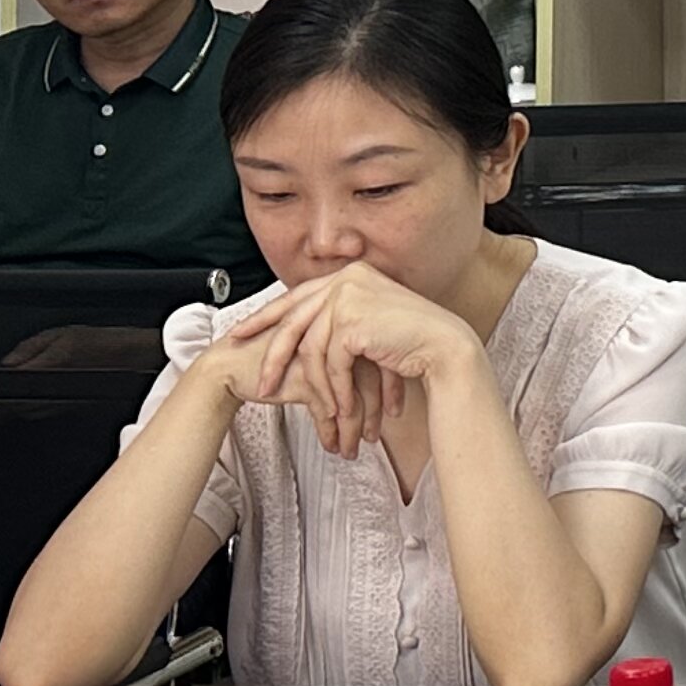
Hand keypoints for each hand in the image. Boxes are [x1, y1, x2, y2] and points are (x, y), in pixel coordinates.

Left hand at [213, 264, 480, 461]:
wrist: (445, 348)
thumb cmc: (412, 341)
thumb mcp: (369, 323)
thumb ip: (339, 318)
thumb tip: (302, 332)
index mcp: (350, 274)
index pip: (297, 297)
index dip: (265, 317)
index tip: (240, 334)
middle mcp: (347, 278)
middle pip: (293, 321)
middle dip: (272, 356)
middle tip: (260, 383)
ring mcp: (349, 295)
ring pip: (312, 348)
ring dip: (317, 385)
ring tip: (320, 412)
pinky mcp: (353, 319)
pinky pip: (331, 362)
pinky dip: (336, 389)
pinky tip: (342, 408)